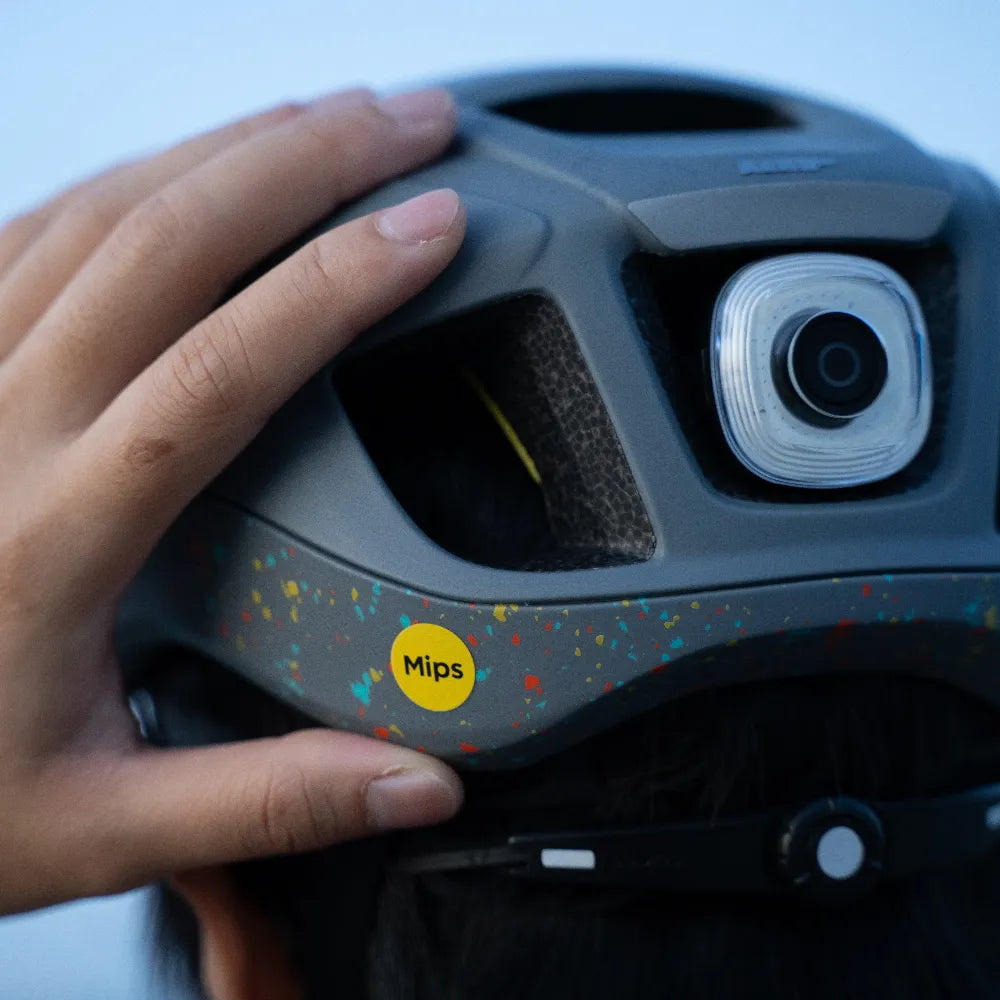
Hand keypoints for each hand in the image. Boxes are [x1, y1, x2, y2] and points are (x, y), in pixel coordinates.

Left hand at [0, 87, 464, 913]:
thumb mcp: (99, 826)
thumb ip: (269, 796)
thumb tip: (422, 785)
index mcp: (50, 536)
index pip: (220, 369)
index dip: (338, 284)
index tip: (431, 225)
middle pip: (164, 242)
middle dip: (307, 163)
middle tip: (413, 124)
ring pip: (100, 211)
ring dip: (228, 148)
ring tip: (337, 118)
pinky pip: (33, 232)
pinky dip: (135, 178)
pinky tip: (197, 163)